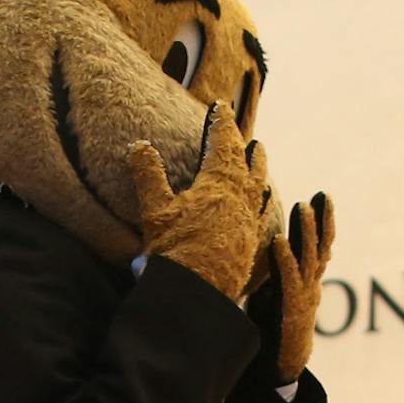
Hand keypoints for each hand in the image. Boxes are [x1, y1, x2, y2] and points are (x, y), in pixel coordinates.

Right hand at [130, 102, 268, 297]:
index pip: (223, 145)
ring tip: (259, 158)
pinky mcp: (251, 245)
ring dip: (258, 170)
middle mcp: (240, 201)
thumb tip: (140, 145)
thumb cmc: (176, 251)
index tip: (221, 108)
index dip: (221, 124)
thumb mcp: (155, 210)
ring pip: (258, 188)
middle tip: (244, 134)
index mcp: (219, 185)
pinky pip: (262, 216)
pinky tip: (263, 205)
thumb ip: (148, 175)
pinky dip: (263, 204)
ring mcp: (249, 224)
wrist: (198, 295)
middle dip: (243, 146)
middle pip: (247, 164)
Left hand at [263, 193, 335, 381]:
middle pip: (321, 247)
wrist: (281, 370)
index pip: (319, 246)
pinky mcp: (289, 309)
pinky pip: (288, 279)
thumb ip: (276, 276)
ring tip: (302, 206)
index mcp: (307, 282)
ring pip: (308, 258)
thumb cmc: (273, 332)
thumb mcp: (276, 297)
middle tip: (323, 195)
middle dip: (322, 220)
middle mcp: (310, 286)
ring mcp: (302, 297)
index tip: (322, 197)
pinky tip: (279, 240)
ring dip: (305, 231)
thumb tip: (264, 251)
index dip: (323, 222)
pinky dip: (283, 258)